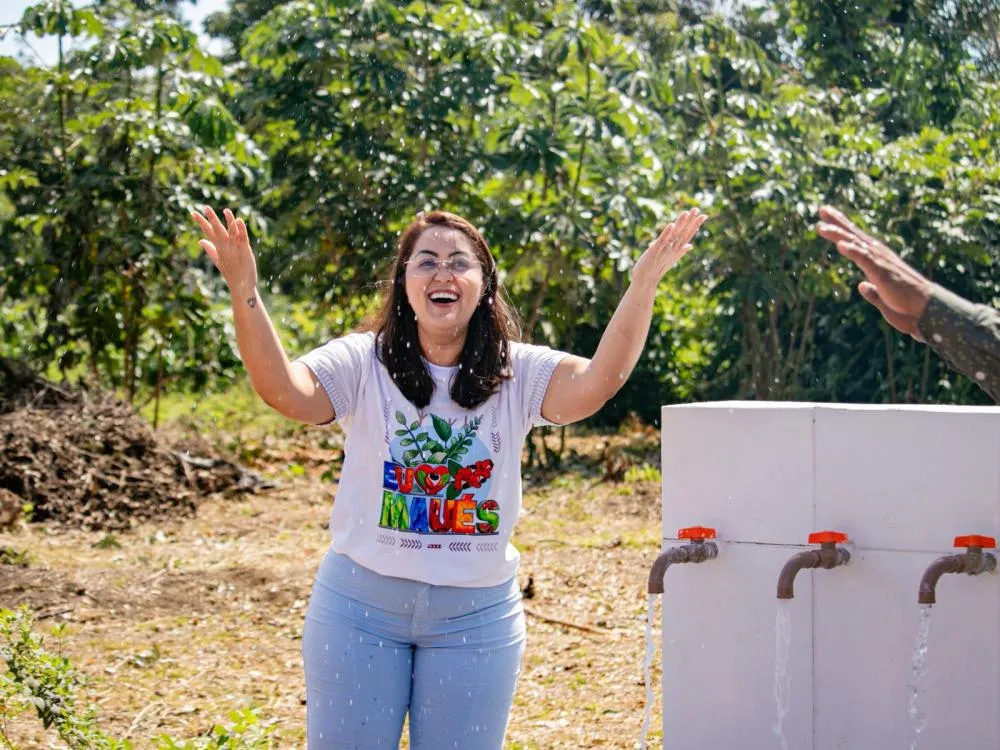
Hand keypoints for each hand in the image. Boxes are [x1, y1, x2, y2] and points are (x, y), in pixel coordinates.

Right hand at [191, 206, 257, 295]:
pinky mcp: (245, 250)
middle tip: (205, 207)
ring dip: (229, 220)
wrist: (241, 286)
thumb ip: (209, 249)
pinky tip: (239, 220)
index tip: (192, 212)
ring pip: (231, 231)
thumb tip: (200, 240)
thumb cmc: (230, 273)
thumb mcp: (217, 260)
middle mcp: (225, 246)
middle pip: (217, 230)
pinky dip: (241, 229)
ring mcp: (235, 248)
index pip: (208, 232)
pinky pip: (243, 237)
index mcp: (218, 248)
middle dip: (211, 218)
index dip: (201, 222)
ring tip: (226, 210)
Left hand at [632, 208, 707, 287]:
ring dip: (680, 224)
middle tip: (697, 209)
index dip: (695, 225)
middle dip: (690, 221)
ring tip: (686, 213)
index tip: (704, 215)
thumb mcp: (671, 258)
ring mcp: (665, 250)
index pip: (688, 234)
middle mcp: (673, 249)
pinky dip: (667, 233)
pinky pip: (662, 241)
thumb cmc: (657, 269)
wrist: (646, 280)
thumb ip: (681, 250)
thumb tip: (690, 245)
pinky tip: (671, 225)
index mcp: (677, 249)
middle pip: (683, 233)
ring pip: (674, 235)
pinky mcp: (654, 251)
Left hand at [816, 205, 932, 341]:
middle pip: (853, 234)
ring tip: (821, 227)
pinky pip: (864, 258)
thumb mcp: (883, 298)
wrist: (925, 309)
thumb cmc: (906, 306)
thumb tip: (862, 286)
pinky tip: (840, 245)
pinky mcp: (882, 271)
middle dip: (837, 221)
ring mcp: (880, 261)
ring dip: (838, 234)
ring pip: (855, 243)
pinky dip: (853, 250)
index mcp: (876, 261)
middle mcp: (878, 256)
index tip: (825, 220)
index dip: (841, 230)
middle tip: (822, 208)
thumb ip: (872, 292)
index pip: (855, 241)